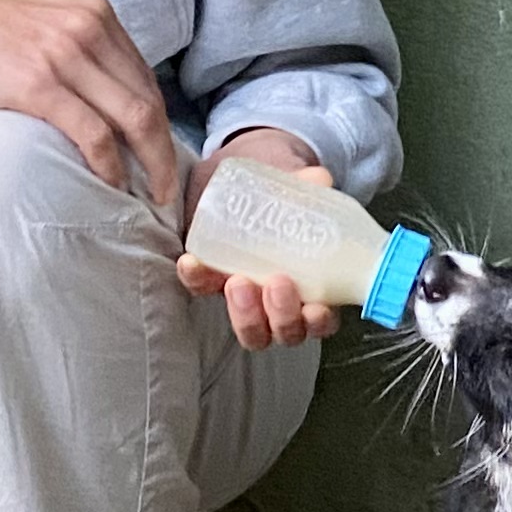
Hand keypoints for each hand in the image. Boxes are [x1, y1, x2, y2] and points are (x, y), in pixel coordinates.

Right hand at [0, 0, 184, 214]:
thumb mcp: (34, 21)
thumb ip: (71, 44)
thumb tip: (99, 92)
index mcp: (91, 10)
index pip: (145, 75)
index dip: (161, 121)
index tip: (162, 156)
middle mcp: (86, 26)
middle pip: (148, 98)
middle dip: (165, 149)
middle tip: (167, 189)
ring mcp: (63, 52)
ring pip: (133, 117)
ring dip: (150, 164)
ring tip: (151, 197)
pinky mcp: (36, 82)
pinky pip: (93, 133)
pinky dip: (110, 164)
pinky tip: (112, 185)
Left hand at [176, 128, 336, 351]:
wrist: (251, 185)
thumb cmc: (290, 199)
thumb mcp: (305, 190)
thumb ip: (314, 185)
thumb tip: (319, 179)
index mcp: (315, 290)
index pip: (320, 321)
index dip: (319, 322)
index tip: (315, 308)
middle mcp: (282, 306)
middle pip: (283, 332)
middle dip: (280, 316)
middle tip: (275, 284)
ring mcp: (248, 298)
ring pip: (250, 328)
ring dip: (244, 314)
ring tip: (238, 282)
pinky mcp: (214, 280)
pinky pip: (203, 289)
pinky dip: (197, 280)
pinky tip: (192, 263)